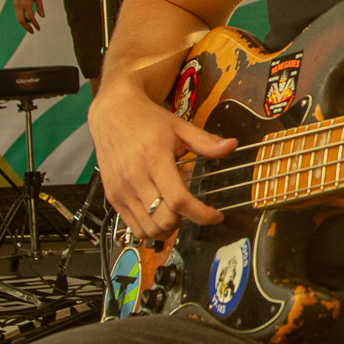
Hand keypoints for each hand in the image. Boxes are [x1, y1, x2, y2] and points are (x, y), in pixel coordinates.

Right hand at [12, 0, 43, 32]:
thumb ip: (40, 7)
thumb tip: (42, 17)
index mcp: (26, 3)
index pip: (31, 18)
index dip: (35, 24)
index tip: (38, 29)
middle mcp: (19, 5)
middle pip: (21, 21)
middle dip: (27, 28)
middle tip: (32, 32)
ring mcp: (16, 5)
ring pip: (19, 18)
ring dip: (25, 23)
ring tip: (31, 26)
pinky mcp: (14, 3)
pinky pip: (18, 14)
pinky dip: (23, 18)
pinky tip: (28, 18)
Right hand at [89, 77, 236, 237]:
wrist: (112, 114)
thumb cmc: (145, 120)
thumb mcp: (179, 127)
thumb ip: (206, 141)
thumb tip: (230, 145)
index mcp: (154, 158)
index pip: (179, 200)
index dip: (201, 214)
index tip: (215, 215)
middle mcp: (135, 177)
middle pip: (164, 219)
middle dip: (184, 221)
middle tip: (192, 211)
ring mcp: (121, 189)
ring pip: (148, 228)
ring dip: (167, 228)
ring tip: (176, 214)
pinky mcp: (113, 196)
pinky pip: (132, 227)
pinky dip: (149, 229)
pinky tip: (158, 216)